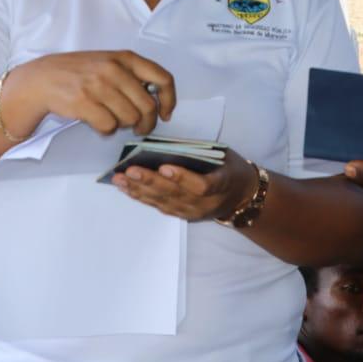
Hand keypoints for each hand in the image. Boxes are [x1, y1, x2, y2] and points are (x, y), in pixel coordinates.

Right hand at [23, 51, 175, 136]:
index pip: (162, 78)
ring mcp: (99, 86)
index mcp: (125, 58)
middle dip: (147, 123)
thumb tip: (157, 100)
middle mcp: (114, 70)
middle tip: (140, 129)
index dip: (169, 100)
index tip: (166, 114)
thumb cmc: (78, 72)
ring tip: (111, 119)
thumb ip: (132, 75)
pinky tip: (97, 123)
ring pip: (130, 119)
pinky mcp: (85, 103)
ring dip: (123, 125)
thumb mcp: (108, 62)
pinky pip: (109, 126)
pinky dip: (106, 130)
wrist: (42, 79)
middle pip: (148, 106)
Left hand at [113, 147, 257, 222]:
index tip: (164, 167)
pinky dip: (141, 197)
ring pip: (163, 202)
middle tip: (129, 170)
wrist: (242, 197)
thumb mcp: (224, 156)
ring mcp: (193, 213)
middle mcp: (205, 204)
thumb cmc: (230, 169)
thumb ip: (200, 154)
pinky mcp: (183, 216)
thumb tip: (166, 146)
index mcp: (221, 185)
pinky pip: (160, 207)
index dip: (182, 178)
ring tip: (120, 179)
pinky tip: (126, 188)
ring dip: (139, 190)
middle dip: (150, 182)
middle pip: (175, 194)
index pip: (201, 185)